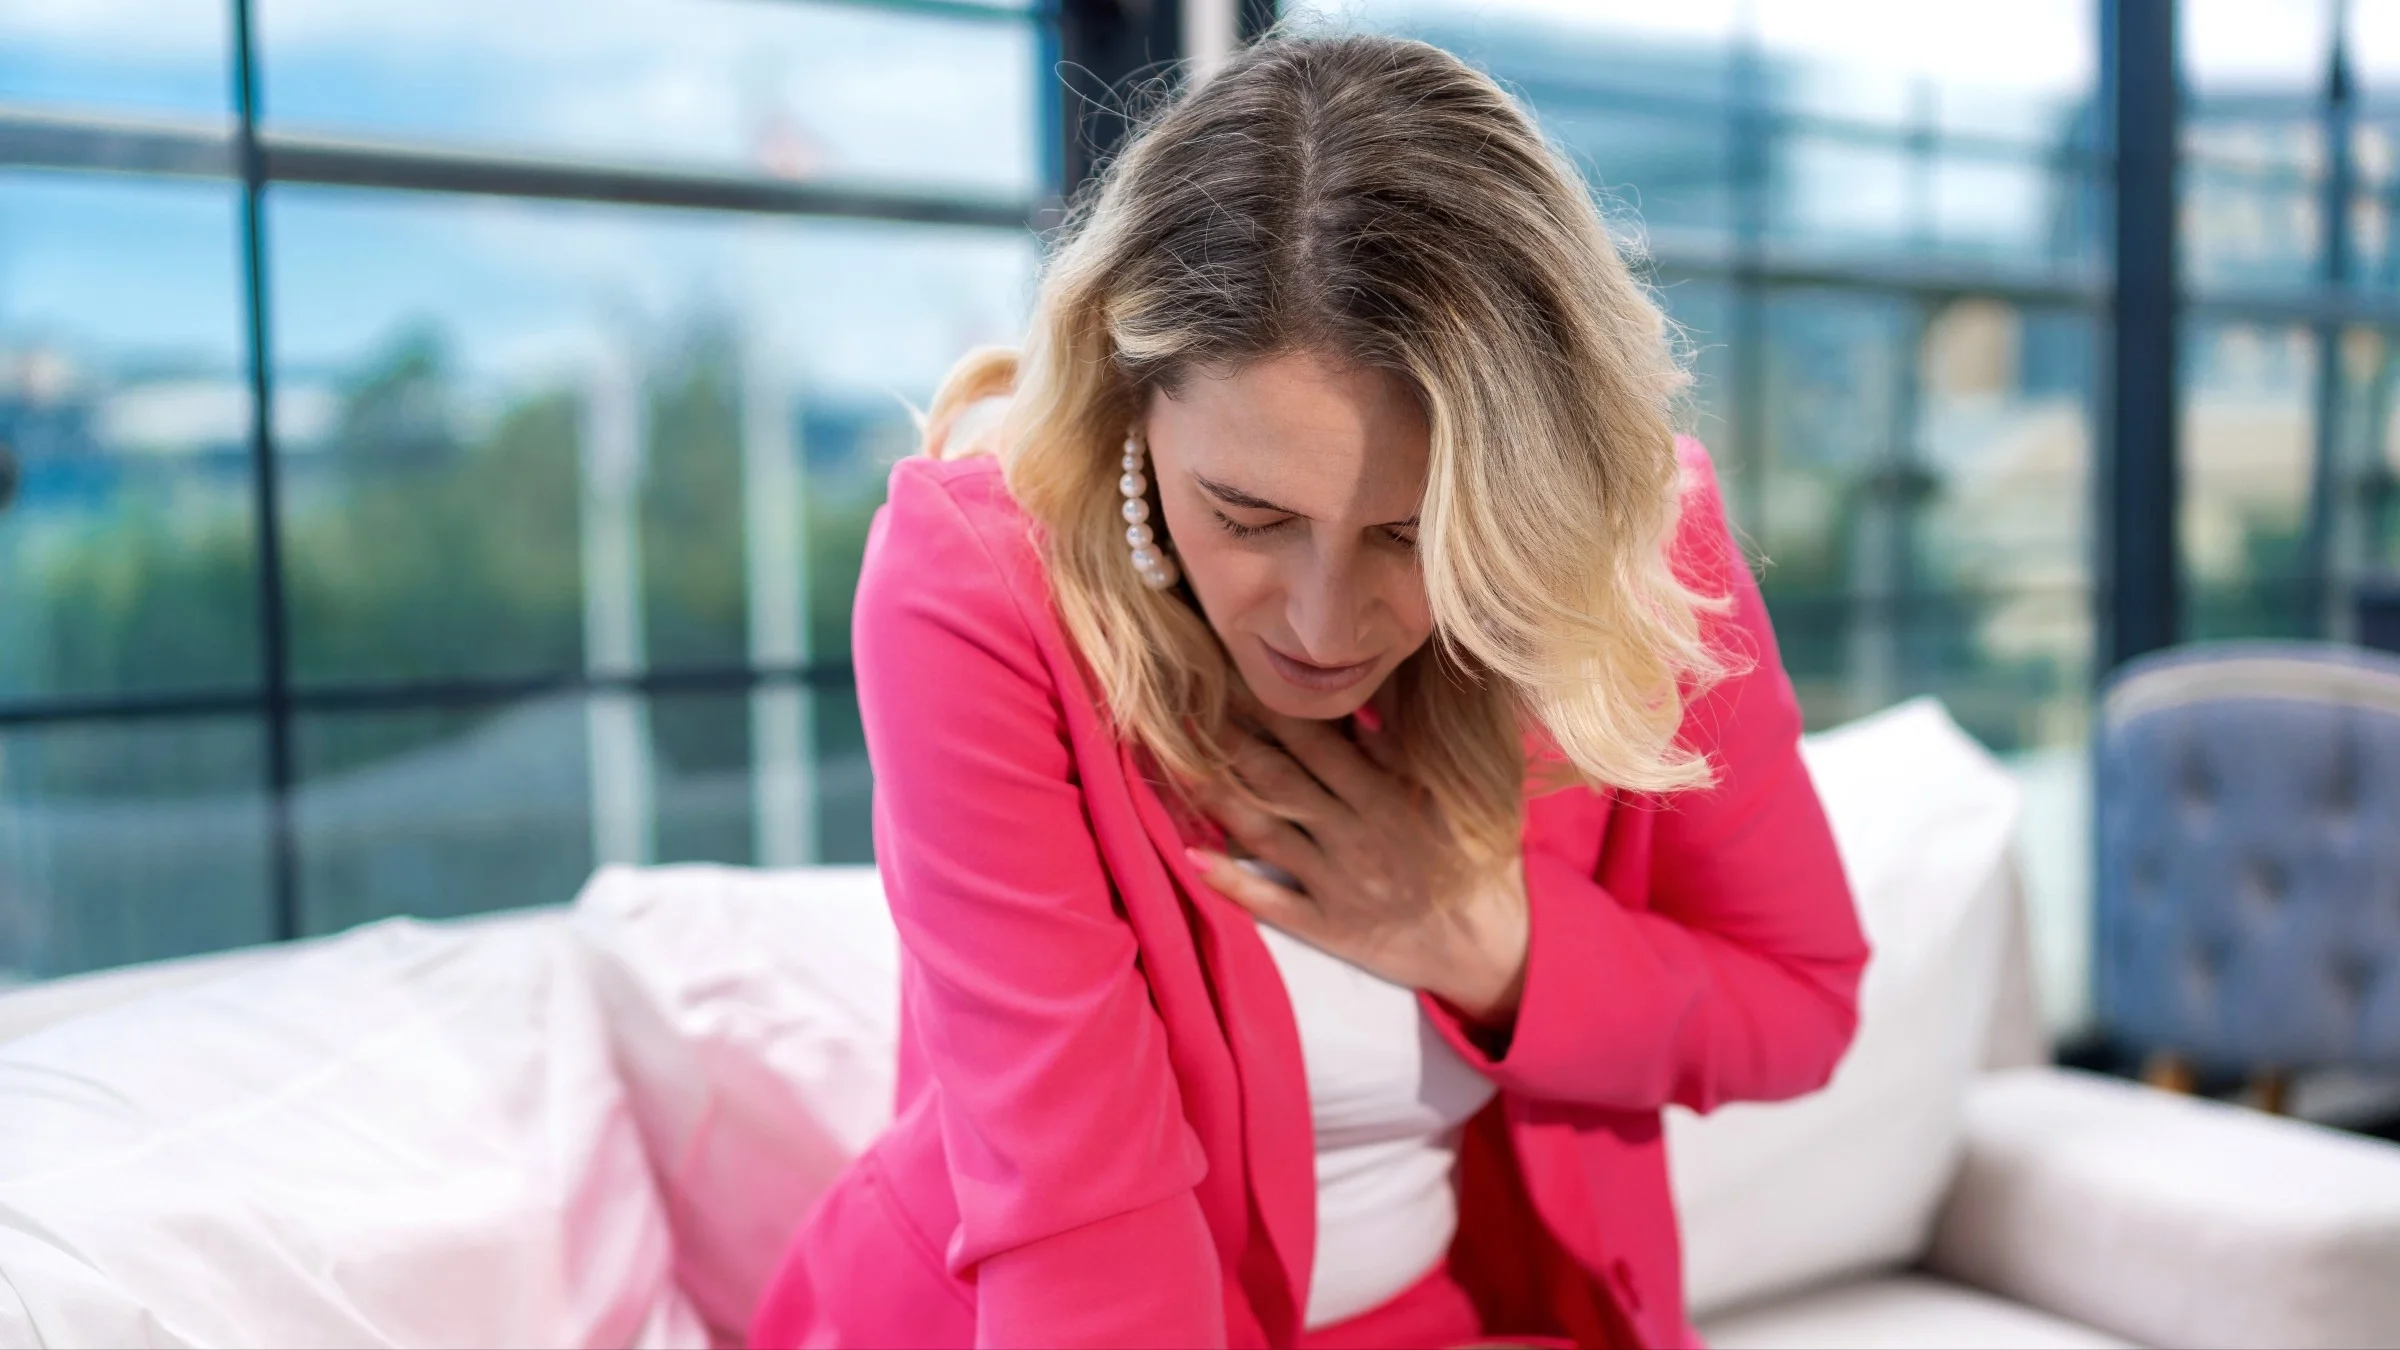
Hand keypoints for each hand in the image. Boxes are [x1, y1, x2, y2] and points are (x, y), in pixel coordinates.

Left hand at [1185, 705, 1529, 1025]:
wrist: (1490, 947)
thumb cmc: (1477, 859)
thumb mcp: (1462, 795)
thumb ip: (1414, 748)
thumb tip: (1375, 693)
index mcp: (1388, 798)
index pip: (1318, 741)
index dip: (1271, 709)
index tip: (1234, 676)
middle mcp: (1355, 835)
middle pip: (1280, 778)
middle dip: (1231, 740)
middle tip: (1186, 706)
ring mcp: (1337, 882)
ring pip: (1265, 832)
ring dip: (1217, 798)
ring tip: (1176, 763)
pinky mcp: (1328, 925)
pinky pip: (1270, 902)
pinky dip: (1230, 881)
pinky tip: (1191, 855)